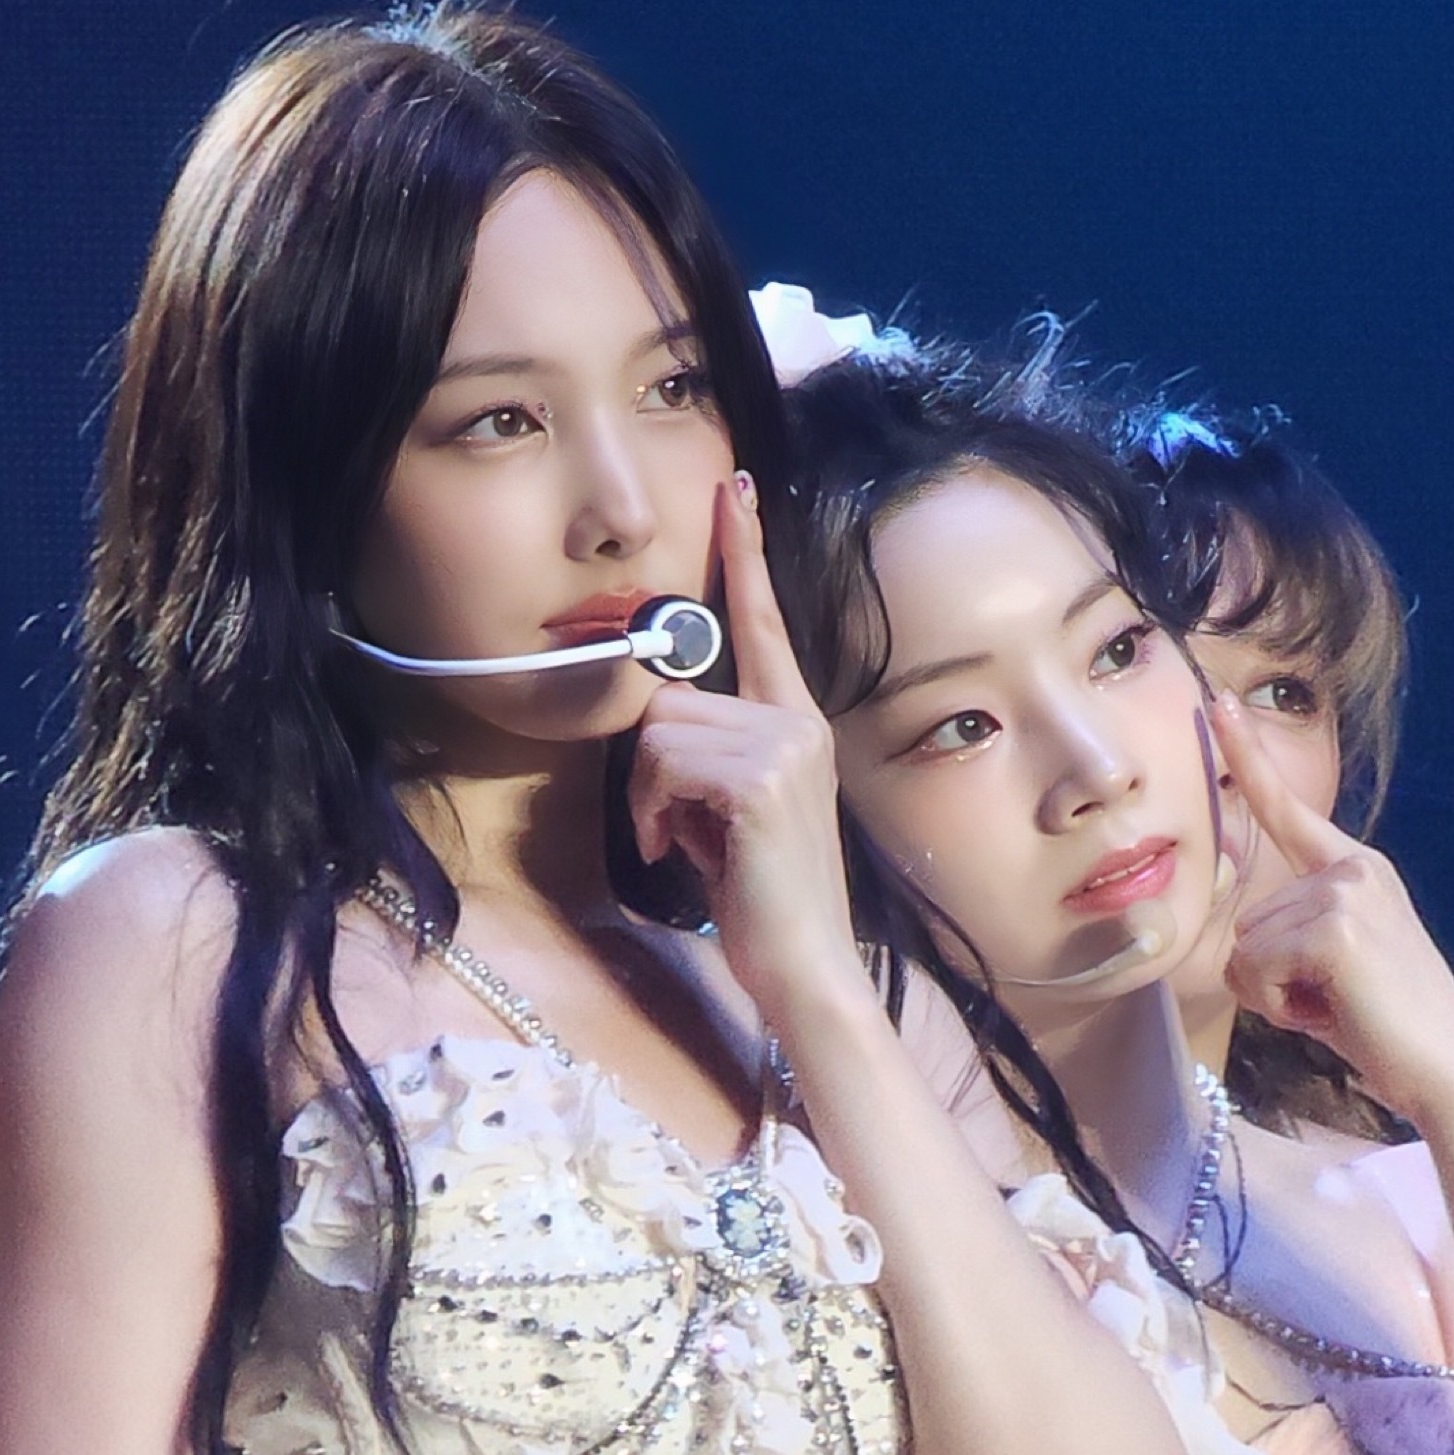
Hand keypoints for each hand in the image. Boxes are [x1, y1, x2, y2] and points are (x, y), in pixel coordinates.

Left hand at [624, 475, 864, 1048]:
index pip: (762, 619)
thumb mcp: (730, 809)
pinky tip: (683, 852)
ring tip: (686, 842)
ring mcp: (783, 746)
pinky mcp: (759, 779)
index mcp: (793, 721)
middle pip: (670, 692)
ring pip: (658, 728)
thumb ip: (707, 752)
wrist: (804, 966)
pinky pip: (663, 764)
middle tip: (674, 824)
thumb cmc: (763, 899)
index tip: (735, 487)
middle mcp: (795, 721)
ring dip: (649, 795)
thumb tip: (656, 722)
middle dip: (649, 764)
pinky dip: (654, 813)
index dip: (744, 551)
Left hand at [1213, 695, 1453, 1126]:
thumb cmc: (1390, 1033)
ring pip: (1245, 951)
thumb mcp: (1336, 970)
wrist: (1449, 1070)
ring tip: (1340, 1008)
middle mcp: (1352, 869)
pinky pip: (1256, 971)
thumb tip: (1244, 947)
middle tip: (1335, 1002)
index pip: (1289, 811)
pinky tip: (1334, 1014)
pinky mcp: (1335, 926)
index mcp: (1357, 871)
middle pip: (1246, 921)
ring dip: (1278, 996)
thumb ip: (1295, 938)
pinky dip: (1282, 1008)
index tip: (1214, 705)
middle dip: (1272, 979)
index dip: (1247, 758)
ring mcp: (1345, 892)